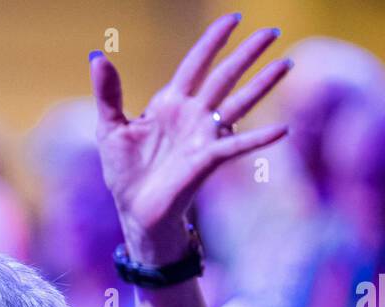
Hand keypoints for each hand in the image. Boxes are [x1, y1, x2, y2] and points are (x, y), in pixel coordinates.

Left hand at [90, 13, 290, 263]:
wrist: (134, 210)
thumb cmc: (124, 171)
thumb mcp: (110, 127)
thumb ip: (108, 93)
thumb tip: (98, 58)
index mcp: (170, 103)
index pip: (196, 63)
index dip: (213, 41)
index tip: (233, 19)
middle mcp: (193, 115)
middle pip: (225, 76)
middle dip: (248, 54)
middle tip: (272, 32)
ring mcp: (204, 136)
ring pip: (239, 103)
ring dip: (262, 84)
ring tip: (286, 64)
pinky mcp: (208, 160)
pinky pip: (237, 146)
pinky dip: (259, 138)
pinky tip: (282, 130)